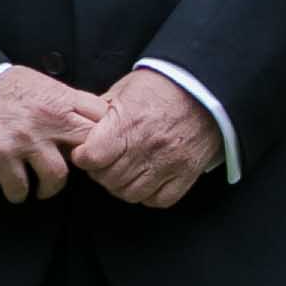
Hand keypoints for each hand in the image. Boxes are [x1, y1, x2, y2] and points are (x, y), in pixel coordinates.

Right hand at [0, 65, 104, 201]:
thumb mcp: (33, 83)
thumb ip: (58, 99)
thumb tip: (77, 116)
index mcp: (59, 97)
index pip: (100, 117)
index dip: (102, 133)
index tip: (93, 144)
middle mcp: (48, 119)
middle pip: (88, 148)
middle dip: (85, 164)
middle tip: (73, 172)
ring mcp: (26, 139)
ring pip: (58, 176)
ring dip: (50, 187)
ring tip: (43, 189)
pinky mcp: (2, 156)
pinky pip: (20, 186)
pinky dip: (19, 193)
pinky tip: (16, 191)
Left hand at [72, 65, 219, 210]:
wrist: (206, 88)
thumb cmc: (162, 86)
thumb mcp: (124, 90)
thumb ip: (100, 111)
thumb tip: (79, 126)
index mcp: (128, 124)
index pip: (92, 158)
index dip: (83, 157)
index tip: (85, 153)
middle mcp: (148, 147)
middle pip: (109, 179)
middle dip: (100, 173)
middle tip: (103, 163)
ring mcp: (170, 162)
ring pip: (131, 193)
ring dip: (121, 186)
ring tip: (123, 171)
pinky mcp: (188, 172)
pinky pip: (159, 200)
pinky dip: (148, 195)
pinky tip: (145, 180)